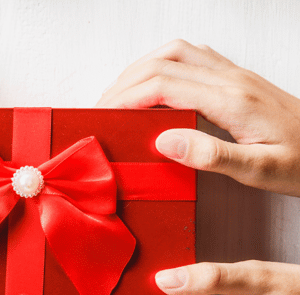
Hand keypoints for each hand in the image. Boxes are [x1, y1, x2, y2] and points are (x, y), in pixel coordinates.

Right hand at [97, 39, 299, 196]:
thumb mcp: (261, 171)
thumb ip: (212, 157)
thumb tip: (164, 142)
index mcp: (233, 101)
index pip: (164, 85)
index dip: (127, 98)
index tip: (104, 116)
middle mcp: (232, 80)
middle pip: (164, 62)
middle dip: (124, 83)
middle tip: (102, 109)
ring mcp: (235, 76)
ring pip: (176, 53)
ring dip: (140, 69)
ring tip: (119, 96)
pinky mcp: (238, 79)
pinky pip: (192, 57)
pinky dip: (162, 66)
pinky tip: (154, 86)